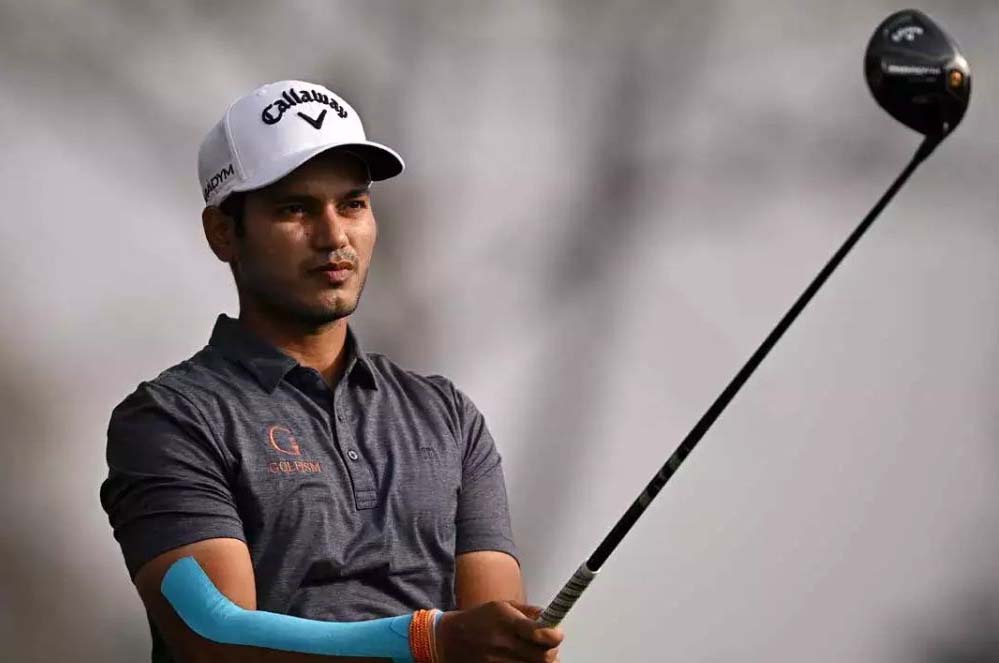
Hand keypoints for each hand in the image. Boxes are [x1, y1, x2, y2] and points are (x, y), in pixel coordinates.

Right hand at [435, 601, 563, 662]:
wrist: (449, 640)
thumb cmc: (478, 620)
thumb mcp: (501, 606)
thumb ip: (528, 612)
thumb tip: (552, 616)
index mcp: (506, 621)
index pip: (539, 633)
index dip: (554, 636)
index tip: (557, 634)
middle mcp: (502, 643)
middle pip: (542, 658)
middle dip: (551, 653)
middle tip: (550, 648)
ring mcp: (497, 662)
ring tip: (538, 656)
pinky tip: (525, 662)